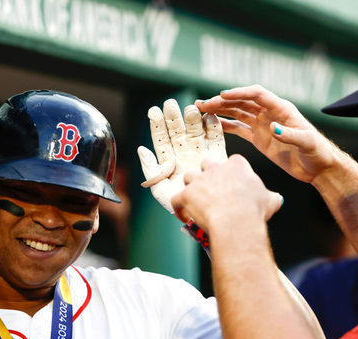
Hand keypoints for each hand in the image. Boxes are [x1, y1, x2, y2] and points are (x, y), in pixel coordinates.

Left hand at [138, 99, 226, 213]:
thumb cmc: (178, 205)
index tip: (153, 111)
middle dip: (174, 117)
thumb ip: (150, 168)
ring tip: (189, 109)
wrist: (202, 215)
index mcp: (169, 160)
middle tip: (170, 103)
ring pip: (195, 132)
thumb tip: (141, 149)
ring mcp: (200, 154)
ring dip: (192, 120)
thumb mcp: (158, 187)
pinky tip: (209, 117)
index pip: (161, 139)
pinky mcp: (216, 157)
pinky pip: (216, 140)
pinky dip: (214, 129)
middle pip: (178, 132)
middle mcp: (184, 154)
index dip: (157, 125)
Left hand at [172, 155, 282, 230]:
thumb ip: (271, 196)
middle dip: (207, 174)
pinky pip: (176, 199)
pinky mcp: (185, 195)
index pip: (232, 163)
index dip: (230, 175)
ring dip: (191, 187)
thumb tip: (276, 199)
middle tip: (211, 188)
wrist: (236, 220)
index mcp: (236, 165)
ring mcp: (198, 180)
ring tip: (195, 199)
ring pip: (189, 177)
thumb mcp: (270, 200)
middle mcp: (215, 168)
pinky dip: (178, 208)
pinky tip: (184, 216)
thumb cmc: (253, 210)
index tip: (232, 185)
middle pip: (206, 164)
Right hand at [197, 85, 341, 183]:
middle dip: (222, 101)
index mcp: (281, 108)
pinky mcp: (258, 138)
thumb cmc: (316, 153)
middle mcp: (270, 113)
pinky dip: (224, 125)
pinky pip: (238, 128)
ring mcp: (262, 125)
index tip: (222, 96)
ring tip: (201, 110)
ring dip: (219, 110)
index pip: (257, 95)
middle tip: (203, 104)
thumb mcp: (306, 143)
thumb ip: (290, 135)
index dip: (239, 93)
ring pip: (237, 113)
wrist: (317, 167)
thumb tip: (273, 127)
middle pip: (242, 102)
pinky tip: (210, 125)